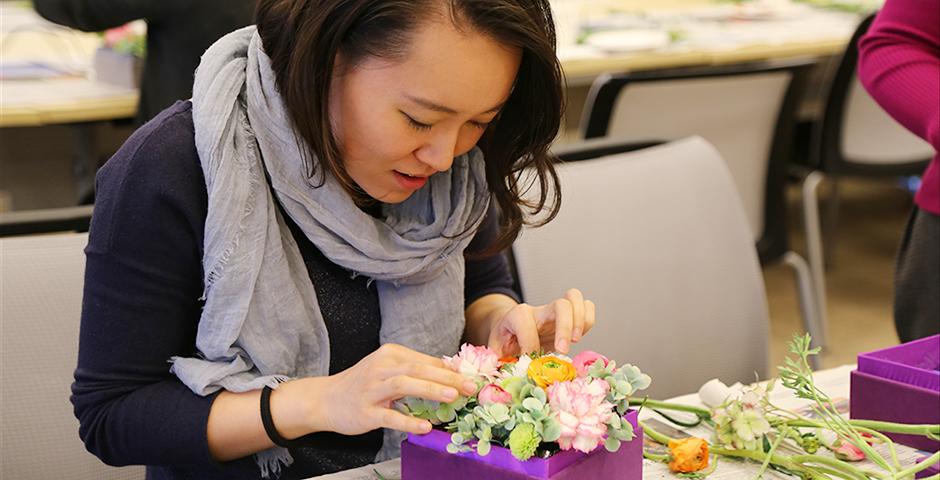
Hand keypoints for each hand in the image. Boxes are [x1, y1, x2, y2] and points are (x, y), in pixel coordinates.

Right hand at [302, 344, 477, 435]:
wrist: (325, 399)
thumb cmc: (364, 384)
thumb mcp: (388, 369)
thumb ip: (415, 369)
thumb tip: (452, 373)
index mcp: (391, 354)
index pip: (425, 360)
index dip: (450, 369)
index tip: (472, 377)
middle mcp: (381, 367)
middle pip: (418, 369)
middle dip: (447, 377)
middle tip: (470, 386)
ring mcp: (372, 389)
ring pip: (405, 385)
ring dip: (431, 389)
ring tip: (453, 397)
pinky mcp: (365, 411)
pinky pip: (389, 417)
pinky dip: (408, 421)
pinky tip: (425, 427)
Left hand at [486, 288, 594, 356]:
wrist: (509, 329)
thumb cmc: (504, 341)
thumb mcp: (495, 350)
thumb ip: (497, 360)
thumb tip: (503, 374)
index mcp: (517, 316)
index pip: (526, 322)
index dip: (529, 344)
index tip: (529, 360)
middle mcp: (539, 311)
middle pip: (561, 305)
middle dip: (565, 328)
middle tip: (563, 350)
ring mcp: (555, 312)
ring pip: (575, 299)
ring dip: (580, 321)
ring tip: (574, 341)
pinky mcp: (568, 317)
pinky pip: (587, 308)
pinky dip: (587, 322)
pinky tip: (577, 338)